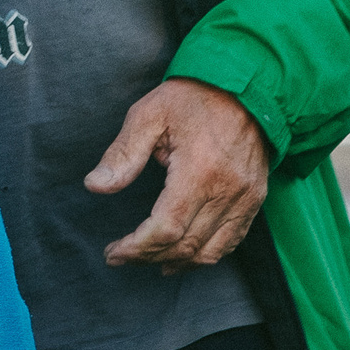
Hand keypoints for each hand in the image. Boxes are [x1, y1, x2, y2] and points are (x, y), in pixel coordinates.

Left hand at [88, 77, 270, 274]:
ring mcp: (246, 198)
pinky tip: (184, 256)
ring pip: (210, 250)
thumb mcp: (149, 114)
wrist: (245, 87)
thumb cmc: (193, 98)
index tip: (113, 251)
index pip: (166, 228)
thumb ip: (123, 153)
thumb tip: (94, 186)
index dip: (137, 247)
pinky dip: (206, 255)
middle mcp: (227, 190)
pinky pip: (232, 240)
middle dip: (149, 256)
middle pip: (186, 244)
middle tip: (122, 256)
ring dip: (177, 262)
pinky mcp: (255, 199)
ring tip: (148, 261)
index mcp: (199, 170)